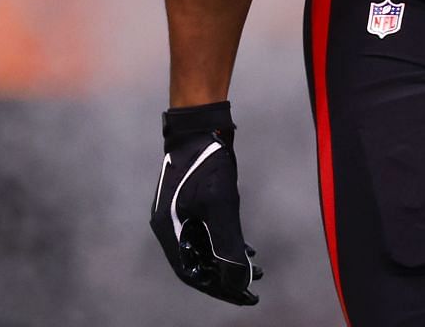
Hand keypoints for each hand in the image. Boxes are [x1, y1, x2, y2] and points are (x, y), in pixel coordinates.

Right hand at [150, 102, 261, 305]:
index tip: (243, 298)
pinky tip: (248, 250)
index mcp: (168, 231)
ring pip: (206, 249)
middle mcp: (171, 227)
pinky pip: (209, 234)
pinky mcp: (194, 205)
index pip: (192, 273)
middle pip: (198, 264)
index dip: (218, 289)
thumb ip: (227, 243)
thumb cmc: (206, 160)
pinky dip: (227, 244)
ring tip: (255, 272)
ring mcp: (181, 215)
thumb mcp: (220, 204)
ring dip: (229, 262)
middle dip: (226, 279)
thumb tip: (238, 279)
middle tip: (252, 291)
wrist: (201, 125)